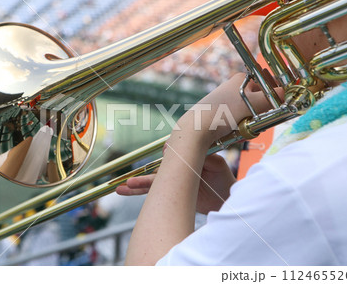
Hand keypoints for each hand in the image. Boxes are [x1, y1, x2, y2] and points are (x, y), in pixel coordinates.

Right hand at [116, 153, 235, 213]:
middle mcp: (175, 167)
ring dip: (136, 184)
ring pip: (151, 181)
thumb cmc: (222, 178)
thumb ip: (200, 157)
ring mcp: (171, 180)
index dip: (166, 155)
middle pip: (156, 168)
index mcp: (185, 157)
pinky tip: (124, 191)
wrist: (225, 197)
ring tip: (121, 188)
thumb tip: (171, 149)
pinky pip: (152, 191)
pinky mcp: (169, 191)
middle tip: (129, 181)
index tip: (165, 154)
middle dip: (141, 174)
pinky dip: (138, 191)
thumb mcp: (216, 165)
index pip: (171, 153)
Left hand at [174, 72, 282, 149]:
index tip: (277, 109)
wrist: (196, 129)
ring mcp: (228, 101)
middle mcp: (234, 88)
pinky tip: (235, 134)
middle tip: (256, 123)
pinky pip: (239, 122)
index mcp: (242, 79)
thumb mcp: (252, 104)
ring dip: (251, 124)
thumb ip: (272, 99)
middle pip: (260, 102)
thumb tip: (287, 94)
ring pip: (250, 115)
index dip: (275, 98)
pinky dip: (241, 129)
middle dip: (261, 115)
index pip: (269, 85)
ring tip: (243, 129)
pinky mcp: (222, 114)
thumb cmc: (223, 112)